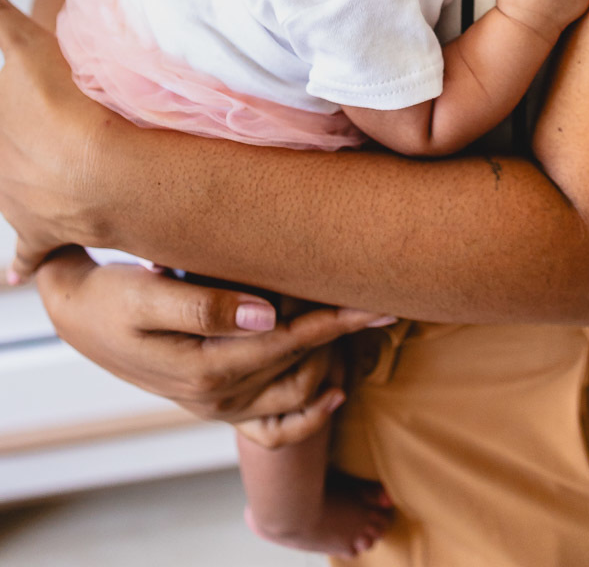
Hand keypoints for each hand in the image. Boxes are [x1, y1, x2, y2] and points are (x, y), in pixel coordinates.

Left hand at [0, 0, 112, 280]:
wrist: (92, 166)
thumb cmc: (59, 107)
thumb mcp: (26, 48)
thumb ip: (2, 20)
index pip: (5, 117)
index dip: (10, 114)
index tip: (14, 113)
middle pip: (3, 150)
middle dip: (11, 143)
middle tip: (33, 136)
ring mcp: (12, 203)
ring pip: (3, 194)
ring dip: (9, 185)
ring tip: (24, 179)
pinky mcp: (39, 234)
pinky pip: (23, 255)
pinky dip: (17, 265)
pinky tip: (11, 277)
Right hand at [37, 247, 393, 447]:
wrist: (78, 313)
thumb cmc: (112, 294)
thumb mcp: (147, 294)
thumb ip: (206, 306)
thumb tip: (266, 313)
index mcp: (204, 369)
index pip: (289, 344)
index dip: (336, 321)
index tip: (377, 300)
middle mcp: (216, 396)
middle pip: (301, 370)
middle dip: (343, 337)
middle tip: (380, 302)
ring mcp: (217, 404)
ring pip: (296, 396)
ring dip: (333, 363)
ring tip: (360, 326)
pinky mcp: (216, 399)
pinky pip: (274, 425)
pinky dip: (310, 412)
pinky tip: (335, 388)